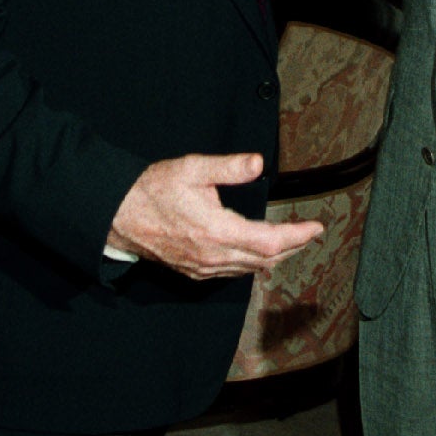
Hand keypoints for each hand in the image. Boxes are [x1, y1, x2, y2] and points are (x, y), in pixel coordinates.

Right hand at [107, 153, 322, 279]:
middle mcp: (213, 256)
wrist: (118, 216)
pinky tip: (258, 253)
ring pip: (251, 269)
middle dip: (293, 248)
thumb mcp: (192, 169)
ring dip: (275, 257)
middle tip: (310, 234)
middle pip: (266, 260)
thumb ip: (228, 167)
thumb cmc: (153, 190)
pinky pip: (233, 272)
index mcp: (217, 231)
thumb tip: (258, 163)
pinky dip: (253, 263)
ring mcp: (204, 268)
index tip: (317, 228)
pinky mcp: (195, 272)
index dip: (298, 236)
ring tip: (292, 242)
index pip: (271, 241)